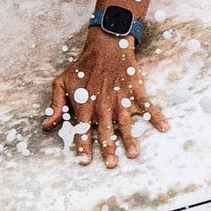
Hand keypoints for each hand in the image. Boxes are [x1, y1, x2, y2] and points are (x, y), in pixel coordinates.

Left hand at [43, 27, 167, 166]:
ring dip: (130, 139)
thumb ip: (55, 105)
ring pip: (126, 122)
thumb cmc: (82, 67)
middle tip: (111, 164)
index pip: (82, 130)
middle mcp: (103, 104)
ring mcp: (121, 98)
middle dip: (108, 148)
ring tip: (133, 154)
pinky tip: (164, 127)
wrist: (105, 46)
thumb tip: (46, 126)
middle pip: (105, 130)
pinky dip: (157, 116)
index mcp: (85, 104)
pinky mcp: (135, 91)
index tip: (85, 162)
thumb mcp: (61, 82)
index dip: (83, 146)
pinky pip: (148, 106)